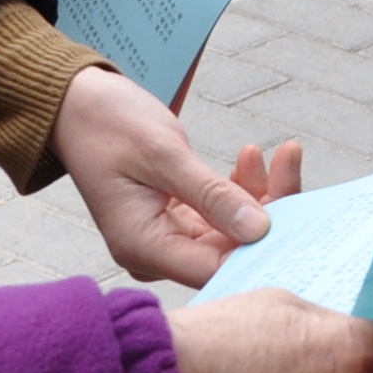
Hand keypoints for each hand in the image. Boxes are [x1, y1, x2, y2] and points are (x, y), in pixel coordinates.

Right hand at [57, 67, 293, 283]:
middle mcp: (154, 252)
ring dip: (259, 195)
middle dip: (269, 211)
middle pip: (229, 252)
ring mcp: (165, 237)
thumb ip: (211, 194)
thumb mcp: (163, 154)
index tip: (296, 212)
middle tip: (288, 161)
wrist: (75, 104)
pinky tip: (249, 158)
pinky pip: (220, 217)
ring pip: (231, 233)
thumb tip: (260, 230)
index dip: (260, 248)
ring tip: (277, 151)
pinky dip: (240, 190)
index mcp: (143, 247)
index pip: (215, 269)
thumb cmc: (106, 123)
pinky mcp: (175, 220)